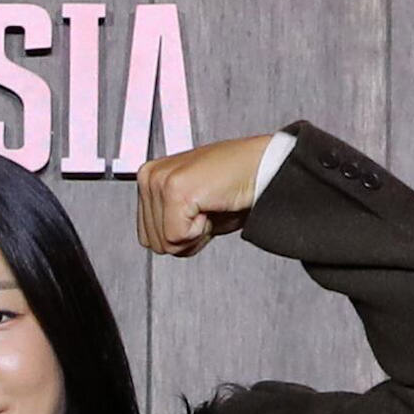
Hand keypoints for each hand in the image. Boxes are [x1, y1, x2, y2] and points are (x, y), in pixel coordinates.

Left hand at [136, 131, 275, 256]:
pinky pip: (178, 237)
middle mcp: (150, 176)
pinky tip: (213, 206)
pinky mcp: (174, 190)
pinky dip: (201, 232)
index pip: (147, 237)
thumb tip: (162, 244)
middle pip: (154, 243)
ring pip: (165, 243)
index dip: (180, 237)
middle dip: (186, 237)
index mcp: (151, 177)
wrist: (265, 168)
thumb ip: (170, 222)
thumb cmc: (236, 185)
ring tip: (210, 206)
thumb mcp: (193, 208)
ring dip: (195, 234)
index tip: (200, 213)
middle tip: (208, 210)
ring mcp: (159, 181)